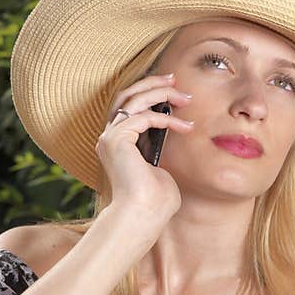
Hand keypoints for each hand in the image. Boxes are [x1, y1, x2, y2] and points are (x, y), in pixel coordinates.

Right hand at [95, 72, 193, 221]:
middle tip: (174, 79)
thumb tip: (173, 130)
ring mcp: (110, 138)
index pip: (129, 107)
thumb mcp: (160, 167)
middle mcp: (109, 138)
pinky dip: (165, 119)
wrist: (144, 215)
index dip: (150, 93)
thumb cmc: (155, 201)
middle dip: (152, 84)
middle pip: (126, 96)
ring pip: (132, 100)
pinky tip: (184, 126)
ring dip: (160, 93)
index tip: (172, 88)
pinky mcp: (116, 140)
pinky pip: (142, 117)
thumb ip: (159, 148)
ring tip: (184, 96)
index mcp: (118, 144)